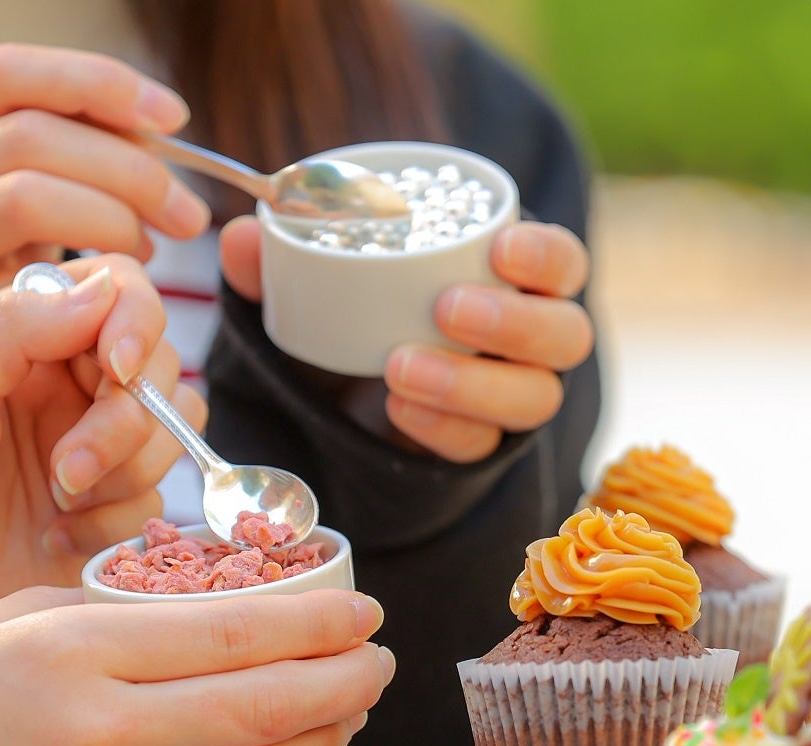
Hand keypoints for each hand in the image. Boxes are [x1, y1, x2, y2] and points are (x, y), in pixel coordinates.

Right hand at [0, 44, 211, 318]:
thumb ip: (55, 158)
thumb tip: (155, 129)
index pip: (9, 75)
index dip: (98, 83)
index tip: (172, 117)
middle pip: (30, 138)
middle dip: (130, 169)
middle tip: (186, 212)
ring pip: (24, 198)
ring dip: (111, 219)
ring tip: (149, 246)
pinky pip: (25, 283)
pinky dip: (87, 281)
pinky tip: (112, 291)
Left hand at [0, 254, 204, 631]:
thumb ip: (11, 330)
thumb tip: (101, 289)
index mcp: (30, 339)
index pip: (121, 291)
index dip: (136, 322)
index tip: (116, 370)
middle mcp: (75, 385)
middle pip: (160, 367)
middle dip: (126, 422)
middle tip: (68, 470)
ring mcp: (102, 446)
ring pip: (174, 432)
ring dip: (123, 474)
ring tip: (56, 503)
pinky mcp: (118, 507)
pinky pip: (160, 498)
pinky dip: (115, 522)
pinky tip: (59, 537)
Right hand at [0, 587, 393, 745]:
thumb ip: (94, 616)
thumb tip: (183, 616)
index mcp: (73, 655)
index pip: (236, 634)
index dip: (319, 622)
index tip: (363, 609)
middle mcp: (104, 734)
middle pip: (268, 706)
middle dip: (346, 681)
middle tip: (382, 659)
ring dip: (324, 738)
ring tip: (353, 706)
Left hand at [220, 218, 593, 461]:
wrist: (357, 387)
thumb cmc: (366, 304)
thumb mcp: (328, 274)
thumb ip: (288, 256)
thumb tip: (244, 237)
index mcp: (516, 277)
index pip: (563, 263)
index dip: (546, 256)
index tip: (501, 248)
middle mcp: (533, 339)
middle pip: (566, 336)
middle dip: (515, 324)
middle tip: (448, 309)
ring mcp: (514, 395)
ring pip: (535, 398)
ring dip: (474, 384)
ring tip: (403, 370)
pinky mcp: (481, 442)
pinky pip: (481, 443)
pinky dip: (442, 427)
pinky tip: (399, 411)